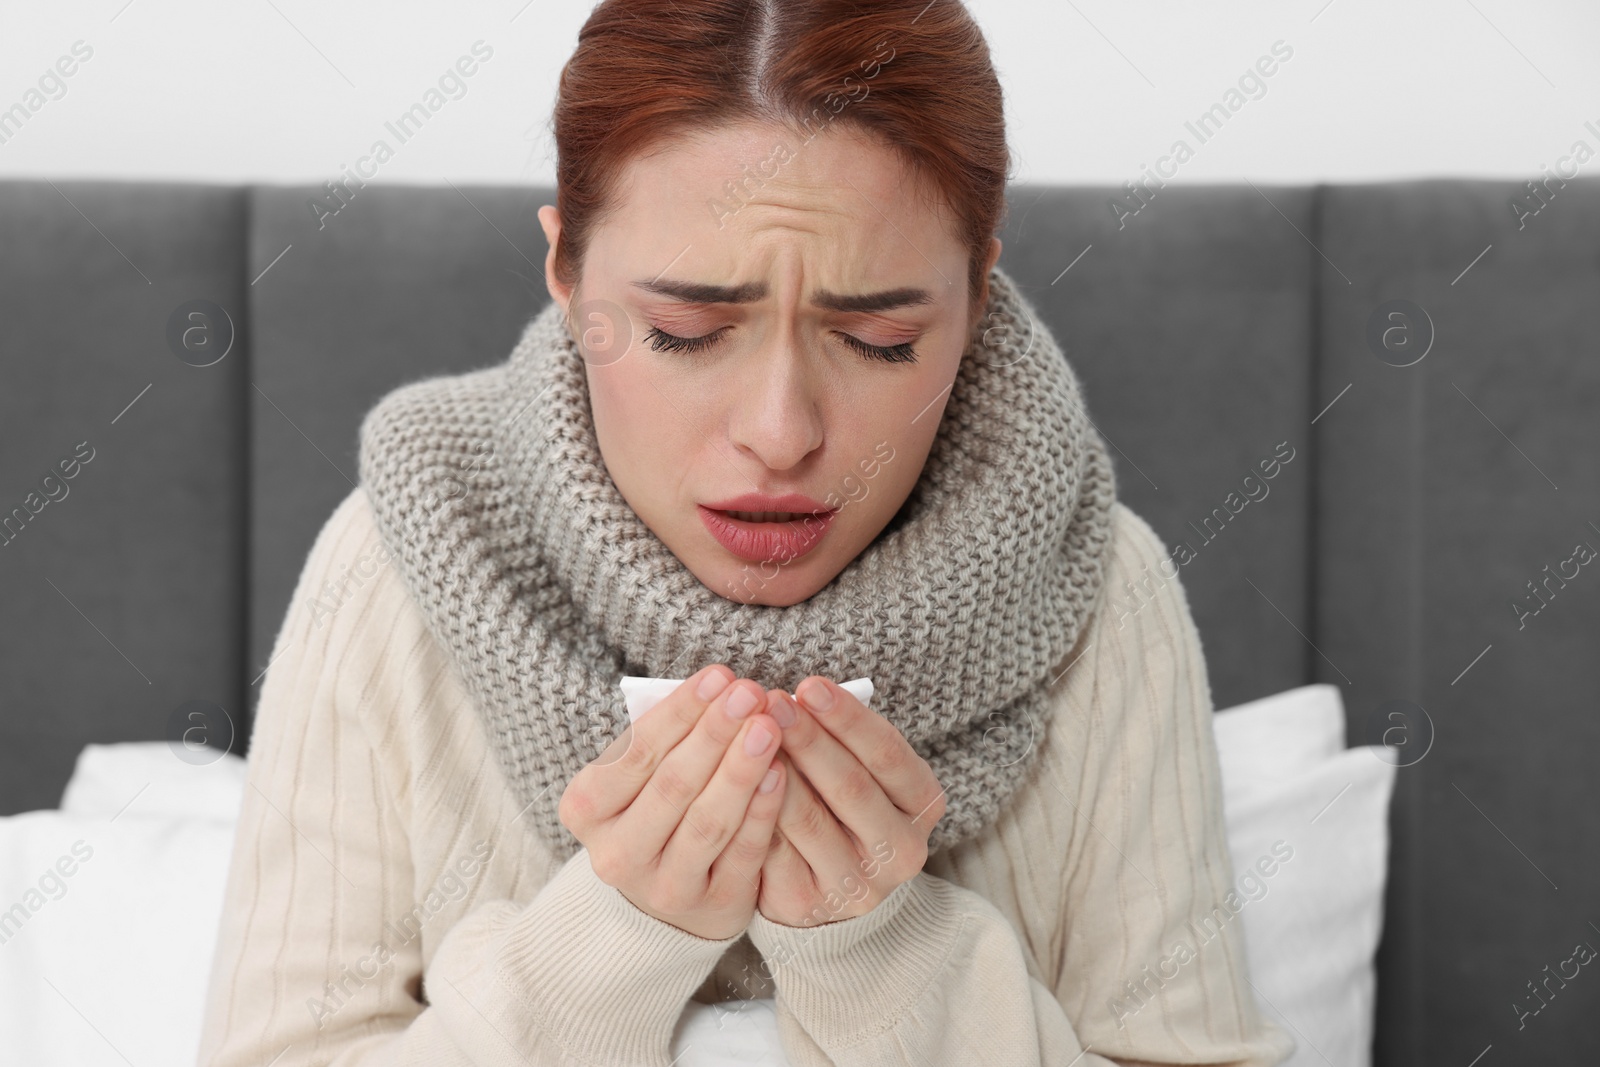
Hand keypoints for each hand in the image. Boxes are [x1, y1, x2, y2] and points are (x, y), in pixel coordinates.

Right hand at [558, 665, 789, 940]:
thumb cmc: (654, 810)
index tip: (720, 675)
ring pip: (707, 822)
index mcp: (585, 809)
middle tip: (751, 692)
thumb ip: (667, 738)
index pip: (637, 752)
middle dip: (715, 733)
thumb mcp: (639, 776)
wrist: (664, 901)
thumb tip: (719, 688)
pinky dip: (762, 812)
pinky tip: (781, 773)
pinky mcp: (712, 907)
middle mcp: (616, 854)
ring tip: (769, 726)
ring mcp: (663, 888)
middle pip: (672, 785)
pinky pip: (742, 854)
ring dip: (741, 769)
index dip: (681, 712)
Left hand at [755, 677, 945, 927]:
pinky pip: (774, 853)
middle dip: (808, 740)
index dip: (848, 719)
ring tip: (746, 735)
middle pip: (851, 787)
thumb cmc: (841, 803)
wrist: (830, 882)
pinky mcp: (808, 904)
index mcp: (922, 804)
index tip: (810, 686)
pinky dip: (753, 814)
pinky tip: (731, 784)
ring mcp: (857, 884)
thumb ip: (839, 739)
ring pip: (809, 821)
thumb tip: (793, 698)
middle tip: (771, 704)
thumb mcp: (861, 768)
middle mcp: (900, 850)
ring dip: (775, 773)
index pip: (888, 755)